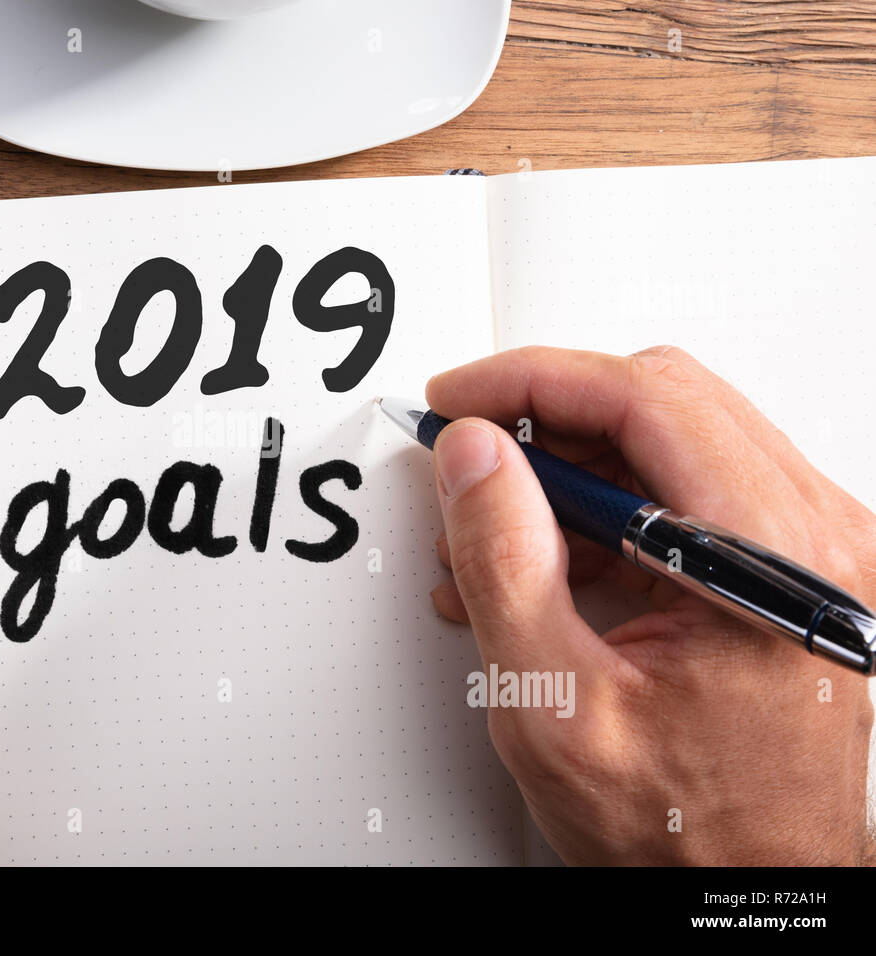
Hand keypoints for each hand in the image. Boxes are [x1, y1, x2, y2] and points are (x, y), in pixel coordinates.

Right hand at [428, 345, 874, 864]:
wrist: (750, 887)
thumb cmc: (686, 831)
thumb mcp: (555, 702)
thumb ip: (505, 563)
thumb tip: (474, 458)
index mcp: (774, 558)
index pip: (646, 401)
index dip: (532, 382)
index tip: (459, 400)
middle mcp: (812, 539)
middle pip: (659, 404)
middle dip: (543, 420)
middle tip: (468, 457)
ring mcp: (804, 551)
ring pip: (665, 442)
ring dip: (565, 471)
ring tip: (489, 532)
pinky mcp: (780, 569)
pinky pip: (680, 494)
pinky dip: (599, 511)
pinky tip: (540, 560)